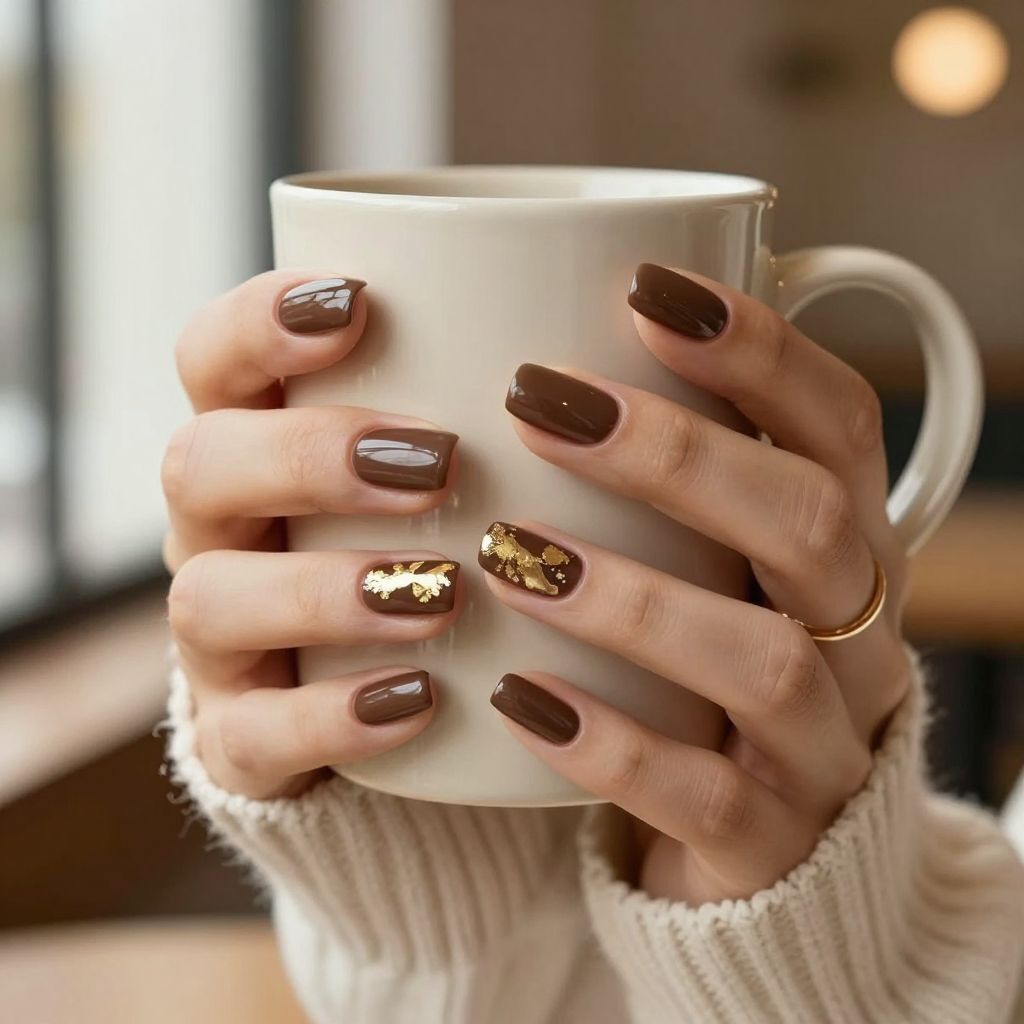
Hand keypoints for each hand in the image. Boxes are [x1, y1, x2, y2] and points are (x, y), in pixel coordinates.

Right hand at [163, 272, 461, 798]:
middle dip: (308, 455)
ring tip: (442, 592)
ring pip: (210, 600)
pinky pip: (251, 734)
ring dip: (325, 591)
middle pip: (201, 465)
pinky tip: (421, 699)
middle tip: (436, 464)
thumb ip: (503, 403)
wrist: (402, 697)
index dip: (261, 321)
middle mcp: (224, 531)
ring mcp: (222, 639)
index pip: (214, 358)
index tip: (360, 302)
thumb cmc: (442, 543)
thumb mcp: (462, 465)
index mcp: (260, 441)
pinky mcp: (241, 736)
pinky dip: (334, 717)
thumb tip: (638, 310)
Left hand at [483, 263, 912, 902]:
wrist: (765, 843)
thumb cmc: (706, 662)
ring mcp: (823, 744)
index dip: (758, 349)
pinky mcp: (773, 842)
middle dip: (676, 454)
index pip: (839, 423)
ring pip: (764, 662)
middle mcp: (858, 633)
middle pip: (805, 524)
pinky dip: (609, 743)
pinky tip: (518, 696)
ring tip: (509, 554)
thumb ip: (669, 476)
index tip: (642, 286)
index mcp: (846, 544)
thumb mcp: (713, 559)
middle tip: (536, 402)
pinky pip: (706, 797)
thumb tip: (545, 344)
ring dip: (631, 599)